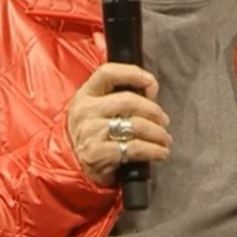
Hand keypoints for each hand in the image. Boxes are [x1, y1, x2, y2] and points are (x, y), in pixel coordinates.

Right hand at [67, 63, 171, 186]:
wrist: (71, 163)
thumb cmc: (93, 132)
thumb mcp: (97, 108)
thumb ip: (121, 95)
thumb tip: (151, 89)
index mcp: (86, 94)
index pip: (108, 73)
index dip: (133, 73)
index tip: (151, 83)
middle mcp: (86, 111)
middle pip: (129, 101)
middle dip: (153, 111)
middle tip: (163, 121)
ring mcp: (91, 132)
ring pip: (135, 125)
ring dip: (157, 133)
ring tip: (164, 139)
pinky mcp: (98, 154)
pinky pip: (134, 148)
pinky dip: (153, 150)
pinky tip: (160, 152)